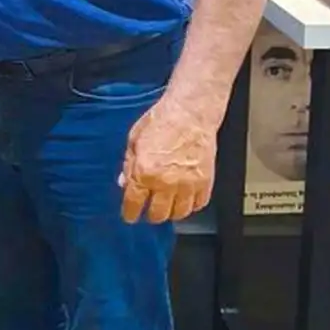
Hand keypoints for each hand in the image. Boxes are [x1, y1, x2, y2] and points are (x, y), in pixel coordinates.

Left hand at [119, 93, 216, 224]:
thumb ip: (129, 165)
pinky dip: (191, 205)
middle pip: (158, 214)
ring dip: (171, 212)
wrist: (189, 113)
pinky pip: (198, 204)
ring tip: (168, 206)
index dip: (130, 214)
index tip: (130, 216)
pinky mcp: (205, 182)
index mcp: (144, 172)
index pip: (133, 204)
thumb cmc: (161, 120)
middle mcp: (165, 183)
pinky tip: (185, 199)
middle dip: (151, 214)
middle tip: (149, 209)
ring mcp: (187, 184)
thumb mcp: (134, 140)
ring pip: (179, 214)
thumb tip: (124, 182)